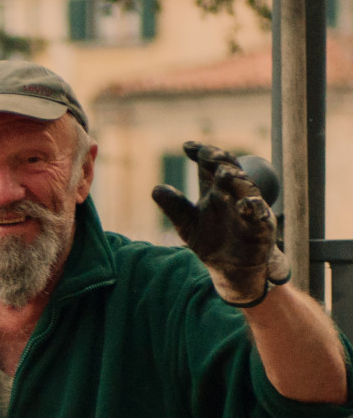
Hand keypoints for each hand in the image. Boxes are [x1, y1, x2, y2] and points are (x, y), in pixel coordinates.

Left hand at [152, 141, 289, 304]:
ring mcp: (250, 210)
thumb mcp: (188, 226)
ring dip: (236, 180)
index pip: (210, 166)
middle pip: (229, 170)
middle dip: (219, 161)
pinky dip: (253, 209)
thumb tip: (155, 188)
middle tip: (206, 154)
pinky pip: (260, 215)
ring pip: (247, 188)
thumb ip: (175, 207)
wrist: (233, 271)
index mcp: (216, 192)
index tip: (187, 146)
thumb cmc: (213, 243)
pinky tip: (245, 205)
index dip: (201, 153)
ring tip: (224, 173)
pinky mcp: (262, 228)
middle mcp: (234, 195)